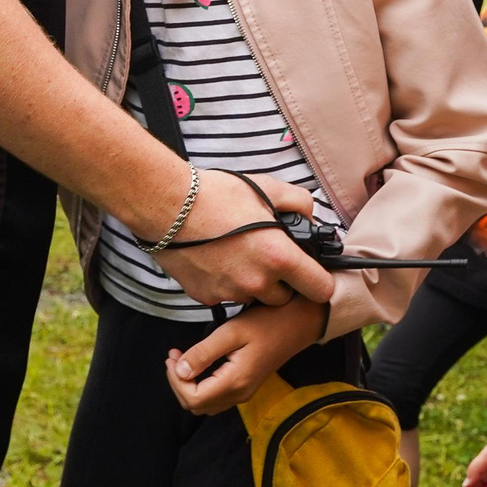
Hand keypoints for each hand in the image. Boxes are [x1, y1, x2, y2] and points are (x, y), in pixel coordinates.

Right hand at [149, 170, 332, 311]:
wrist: (165, 206)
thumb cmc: (215, 195)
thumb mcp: (266, 188)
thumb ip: (299, 203)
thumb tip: (310, 217)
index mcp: (278, 257)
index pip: (320, 290)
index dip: (318, 280)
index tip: (311, 272)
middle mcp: (257, 283)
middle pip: (284, 298)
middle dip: (280, 282)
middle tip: (265, 255)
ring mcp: (230, 293)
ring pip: (253, 298)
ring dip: (251, 283)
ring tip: (236, 253)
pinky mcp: (206, 297)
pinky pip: (226, 296)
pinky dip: (225, 283)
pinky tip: (215, 259)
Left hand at [164, 296, 327, 414]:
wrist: (299, 323)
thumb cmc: (268, 322)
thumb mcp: (232, 332)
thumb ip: (204, 353)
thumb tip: (179, 371)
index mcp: (235, 382)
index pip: (192, 399)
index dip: (175, 380)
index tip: (173, 355)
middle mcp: (240, 394)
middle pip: (195, 406)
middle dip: (178, 383)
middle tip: (174, 356)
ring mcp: (244, 393)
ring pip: (204, 404)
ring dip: (188, 385)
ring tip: (182, 358)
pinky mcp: (246, 386)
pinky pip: (215, 397)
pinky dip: (200, 385)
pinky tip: (198, 362)